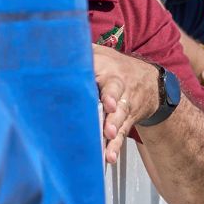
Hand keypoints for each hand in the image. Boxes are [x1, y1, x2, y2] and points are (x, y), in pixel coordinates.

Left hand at [92, 45, 159, 163]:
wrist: (152, 84)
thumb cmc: (117, 68)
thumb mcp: (102, 54)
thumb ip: (81, 51)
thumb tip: (51, 46)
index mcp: (106, 67)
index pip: (98, 66)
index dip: (95, 70)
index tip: (87, 76)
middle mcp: (117, 85)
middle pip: (115, 90)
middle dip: (112, 98)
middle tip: (110, 106)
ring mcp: (124, 104)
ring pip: (120, 114)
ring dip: (114, 124)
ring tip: (108, 134)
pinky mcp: (126, 121)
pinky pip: (121, 133)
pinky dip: (115, 146)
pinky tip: (109, 157)